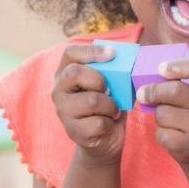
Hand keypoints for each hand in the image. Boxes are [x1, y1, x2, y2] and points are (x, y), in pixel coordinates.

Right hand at [53, 43, 124, 160]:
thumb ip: (114, 71)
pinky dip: (110, 122)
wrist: (106, 137)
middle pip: (74, 73)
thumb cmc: (109, 103)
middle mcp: (59, 90)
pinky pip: (98, 122)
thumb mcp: (112, 84)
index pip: (71, 53)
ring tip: (112, 110)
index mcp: (67, 73)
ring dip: (111, 105)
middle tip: (110, 90)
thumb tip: (129, 58)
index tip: (112, 54)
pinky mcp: (73, 131)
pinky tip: (108, 123)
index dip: (91, 51)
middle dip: (99, 80)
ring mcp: (63, 112)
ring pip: (91, 101)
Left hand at [135, 57, 188, 165]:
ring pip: (163, 113)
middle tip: (142, 93)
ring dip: (158, 115)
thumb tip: (145, 79)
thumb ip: (177, 80)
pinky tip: (171, 134)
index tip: (160, 68)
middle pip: (174, 91)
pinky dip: (160, 133)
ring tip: (169, 119)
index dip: (178, 66)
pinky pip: (161, 133)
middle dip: (153, 91)